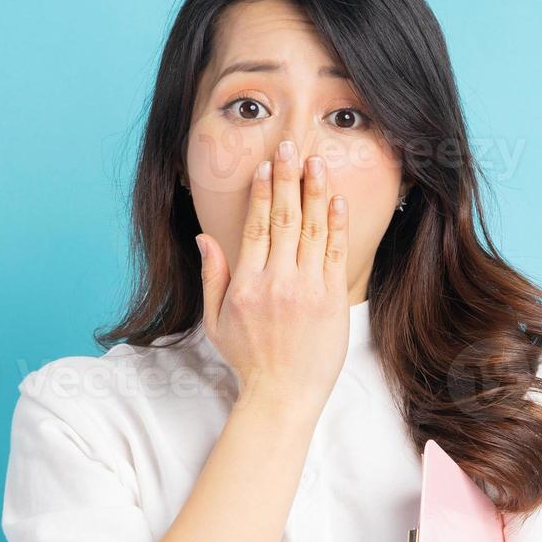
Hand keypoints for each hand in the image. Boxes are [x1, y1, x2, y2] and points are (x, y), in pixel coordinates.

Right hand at [196, 138, 350, 413]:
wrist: (283, 395)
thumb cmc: (249, 360)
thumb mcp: (215, 321)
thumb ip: (212, 276)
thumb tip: (204, 237)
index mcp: (246, 285)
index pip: (256, 227)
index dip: (263, 192)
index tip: (268, 165)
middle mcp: (276, 283)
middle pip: (284, 219)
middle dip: (289, 179)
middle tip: (292, 146)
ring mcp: (307, 291)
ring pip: (311, 231)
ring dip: (315, 193)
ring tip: (317, 162)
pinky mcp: (331, 301)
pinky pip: (334, 254)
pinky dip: (335, 225)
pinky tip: (336, 201)